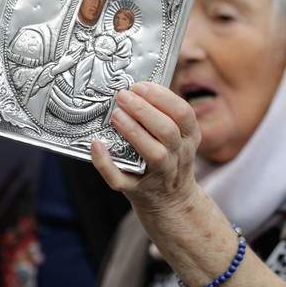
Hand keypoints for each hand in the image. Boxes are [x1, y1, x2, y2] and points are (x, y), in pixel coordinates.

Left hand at [90, 82, 201, 213]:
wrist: (171, 200)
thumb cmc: (169, 157)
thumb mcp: (179, 135)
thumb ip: (162, 113)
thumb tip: (133, 88)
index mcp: (189, 137)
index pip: (183, 113)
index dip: (162, 97)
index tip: (140, 86)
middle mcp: (177, 156)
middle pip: (167, 131)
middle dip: (143, 110)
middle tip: (122, 96)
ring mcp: (158, 175)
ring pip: (153, 154)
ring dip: (133, 131)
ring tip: (115, 114)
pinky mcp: (136, 190)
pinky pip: (121, 180)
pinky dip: (106, 163)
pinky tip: (96, 146)